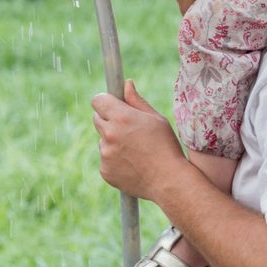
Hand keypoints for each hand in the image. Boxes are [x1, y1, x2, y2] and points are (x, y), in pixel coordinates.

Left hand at [91, 80, 188, 201]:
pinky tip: (132, 164)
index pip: (97, 100)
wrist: (170, 182)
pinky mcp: (105, 170)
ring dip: (112, 142)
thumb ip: (136, 100)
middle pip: (97, 119)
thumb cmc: (166, 147)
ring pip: (102, 140)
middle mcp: (109, 134)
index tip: (111, 104)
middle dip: (109, 120)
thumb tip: (126, 83)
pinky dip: (114, 160)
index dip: (105, 101)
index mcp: (121, 117)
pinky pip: (105, 159)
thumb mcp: (156, 119)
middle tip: (128, 129)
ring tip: (135, 151)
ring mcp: (105, 153)